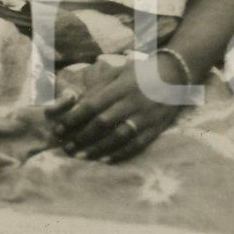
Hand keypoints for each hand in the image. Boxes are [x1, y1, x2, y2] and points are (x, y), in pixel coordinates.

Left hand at [44, 55, 187, 162]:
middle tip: (66, 147)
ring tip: (81, 157)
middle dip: (82, 136)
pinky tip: (106, 160)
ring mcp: (145, 116)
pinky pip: (137, 144)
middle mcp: (131, 102)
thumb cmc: (139, 73)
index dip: (73, 118)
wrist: (175, 74)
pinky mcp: (156, 127)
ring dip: (98, 148)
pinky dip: (121, 153)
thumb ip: (97, 88)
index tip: (58, 129)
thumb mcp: (117, 73)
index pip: (92, 105)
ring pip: (119, 136)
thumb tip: (74, 103)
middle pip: (103, 122)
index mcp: (119, 87)